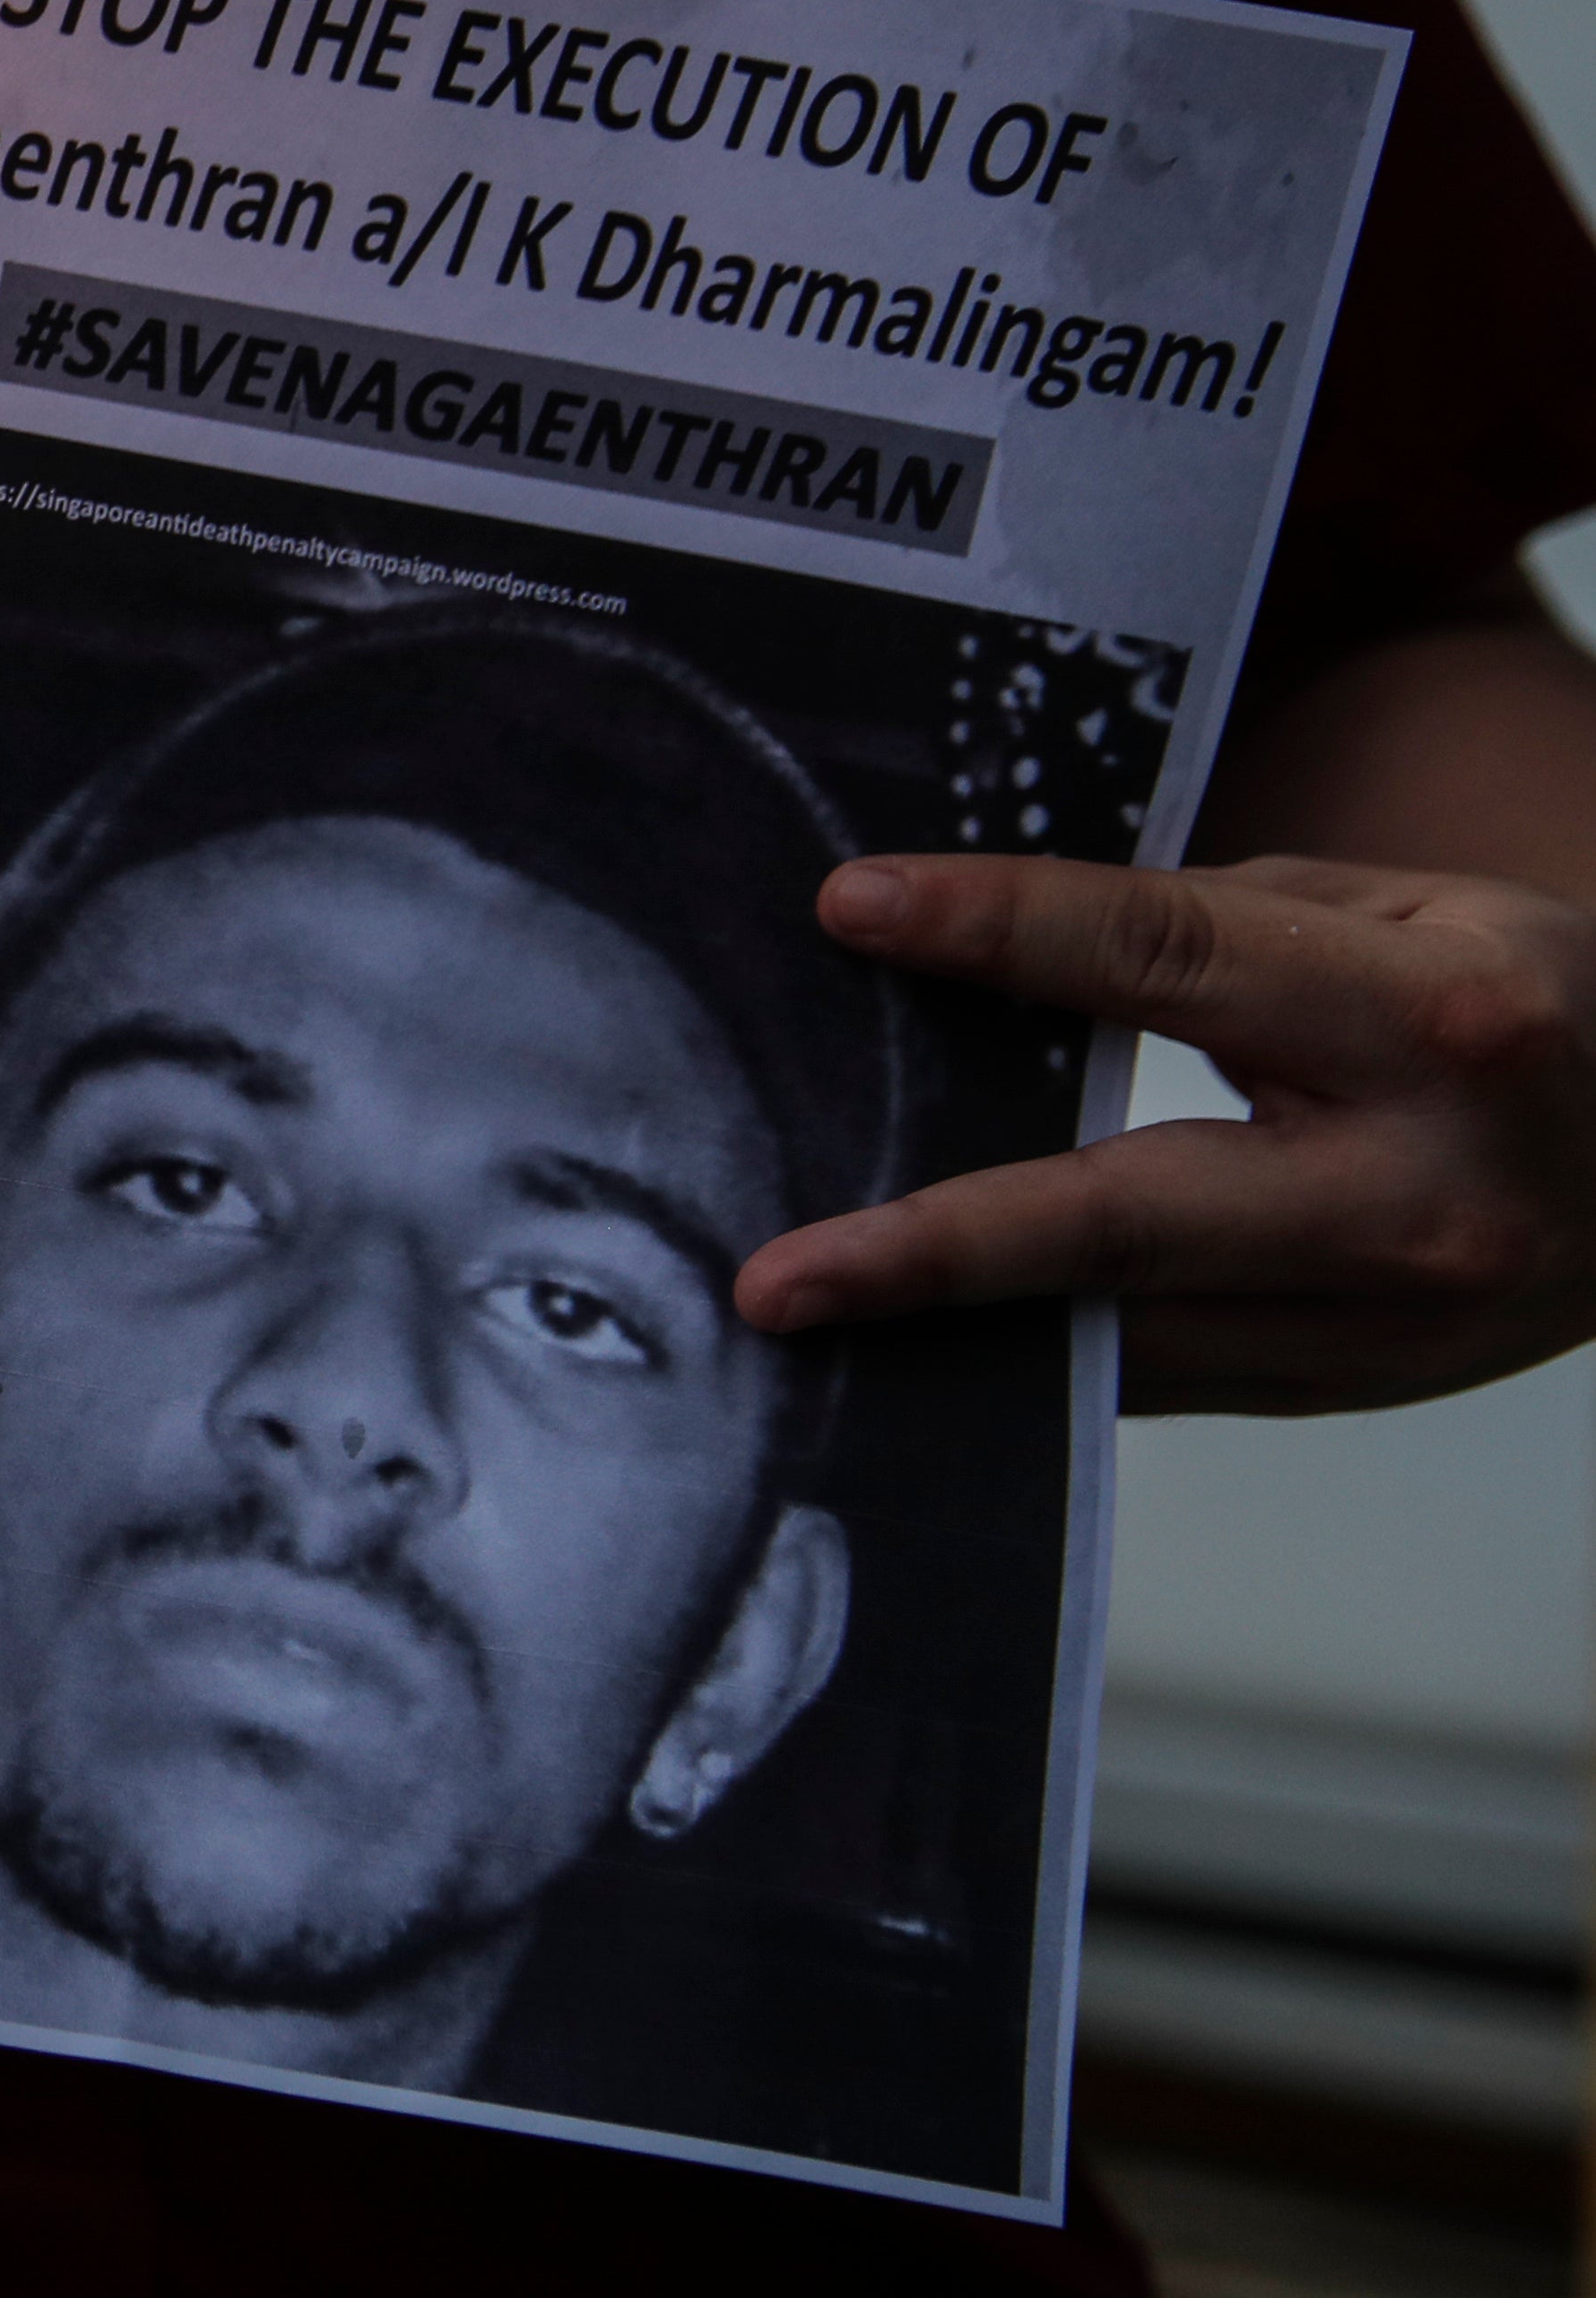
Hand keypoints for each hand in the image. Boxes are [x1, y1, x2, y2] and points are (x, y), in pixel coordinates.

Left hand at [735, 854, 1595, 1413]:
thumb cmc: (1531, 1001)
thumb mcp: (1411, 913)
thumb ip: (1213, 930)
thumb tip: (1002, 960)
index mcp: (1436, 1021)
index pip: (1170, 962)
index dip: (1002, 931)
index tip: (855, 909)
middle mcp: (1417, 1188)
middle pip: (1130, 1215)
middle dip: (937, 1248)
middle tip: (777, 1280)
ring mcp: (1395, 1317)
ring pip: (1131, 1330)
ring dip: (958, 1330)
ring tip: (805, 1325)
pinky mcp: (1362, 1388)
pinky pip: (1164, 1373)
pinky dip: (1038, 1355)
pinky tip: (924, 1349)